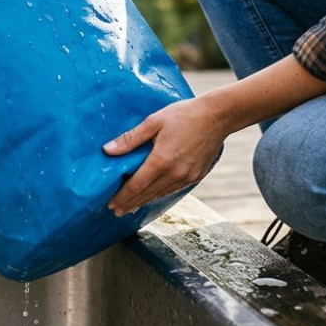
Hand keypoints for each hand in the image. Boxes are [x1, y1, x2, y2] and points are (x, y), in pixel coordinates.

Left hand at [103, 95, 228, 216]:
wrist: (217, 117)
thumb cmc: (184, 115)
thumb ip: (130, 139)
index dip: (122, 197)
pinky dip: (160, 194)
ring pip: (160, 194)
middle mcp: (175, 173)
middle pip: (147, 194)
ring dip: (144, 202)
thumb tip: (107, 150)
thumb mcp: (154, 121)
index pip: (136, 185)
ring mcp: (187, 177)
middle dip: (130, 203)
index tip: (110, 204)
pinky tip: (153, 195)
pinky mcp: (196, 176)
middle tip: (115, 211)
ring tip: (131, 207)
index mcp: (161, 160)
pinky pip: (173, 190)